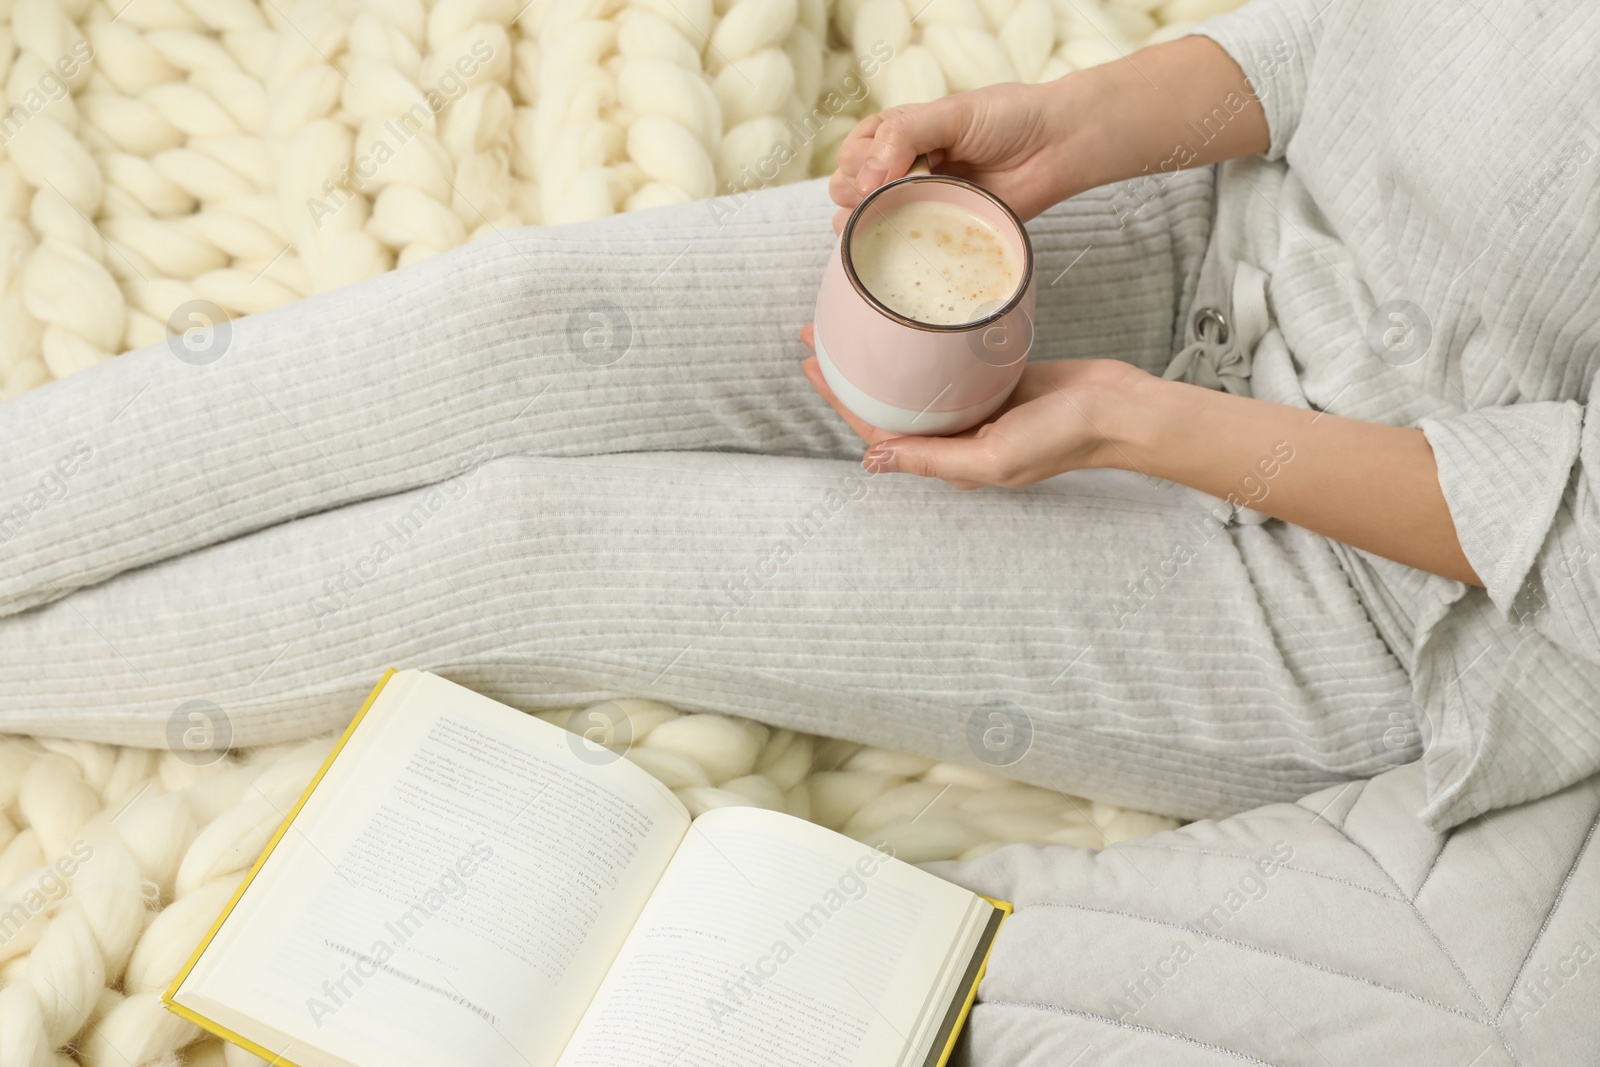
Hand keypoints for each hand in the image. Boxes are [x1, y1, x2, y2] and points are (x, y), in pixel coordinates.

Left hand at [798, 323, 1147, 488]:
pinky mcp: (998, 378)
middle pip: (889, 402)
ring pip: (915, 381)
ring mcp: (977, 405)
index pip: (878, 431)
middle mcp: (956, 435)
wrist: (1119, 410)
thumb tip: (870, 463)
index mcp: (949, 459)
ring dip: (882, 355)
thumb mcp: (990, 458)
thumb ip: (931, 458)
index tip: (812, 364)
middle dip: (851, 372)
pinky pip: (949, 362)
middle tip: (818, 333)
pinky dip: (923, 343)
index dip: (841, 400)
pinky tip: (908, 320)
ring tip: (853, 322)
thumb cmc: (1062, 440)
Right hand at [828, 82, 1088, 232]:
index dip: (856, 164)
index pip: (852, 153)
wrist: (1056, 148)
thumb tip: (864, 179)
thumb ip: (903, 135)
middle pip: (849, 189)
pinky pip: (904, 247)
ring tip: (887, 219)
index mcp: (899, 135)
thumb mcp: (950, 113)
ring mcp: (920, 202)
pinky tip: (897, 243)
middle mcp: (903, 169)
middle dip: (854, 194)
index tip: (877, 171)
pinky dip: (893, 248)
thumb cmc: (1007, 119)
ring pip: (867, 222)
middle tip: (883, 194)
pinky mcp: (940, 231)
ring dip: (865, 224)